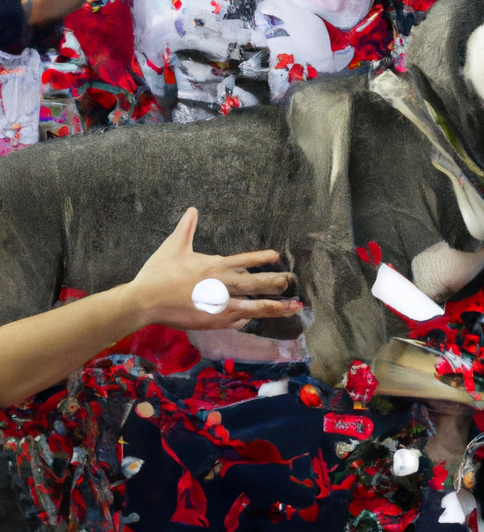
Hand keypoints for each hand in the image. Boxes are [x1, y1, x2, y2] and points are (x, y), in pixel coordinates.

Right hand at [123, 207, 301, 330]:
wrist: (143, 301)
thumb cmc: (157, 272)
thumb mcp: (173, 246)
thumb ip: (186, 228)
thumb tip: (192, 209)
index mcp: (213, 266)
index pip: (244, 260)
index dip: (261, 258)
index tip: (277, 256)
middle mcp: (220, 285)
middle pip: (255, 284)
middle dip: (275, 283)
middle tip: (291, 282)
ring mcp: (217, 305)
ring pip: (252, 306)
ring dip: (274, 306)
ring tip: (292, 308)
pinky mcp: (211, 321)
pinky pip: (236, 320)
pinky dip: (246, 318)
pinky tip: (254, 317)